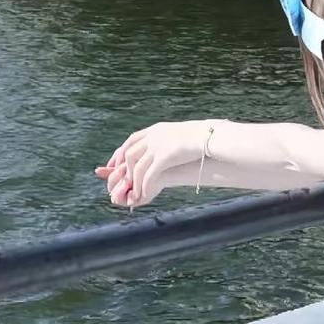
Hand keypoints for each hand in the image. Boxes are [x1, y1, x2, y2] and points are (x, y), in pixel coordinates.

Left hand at [95, 121, 209, 208]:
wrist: (210, 136)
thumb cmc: (200, 137)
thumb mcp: (178, 134)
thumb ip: (167, 139)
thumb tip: (164, 146)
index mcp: (156, 129)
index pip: (131, 140)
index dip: (120, 153)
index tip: (113, 164)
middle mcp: (154, 136)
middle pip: (130, 154)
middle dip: (125, 171)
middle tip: (124, 184)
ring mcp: (158, 146)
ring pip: (137, 167)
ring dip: (135, 182)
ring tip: (135, 193)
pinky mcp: (165, 157)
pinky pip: (149, 174)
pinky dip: (145, 185)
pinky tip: (145, 193)